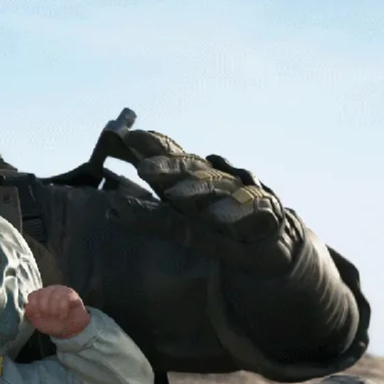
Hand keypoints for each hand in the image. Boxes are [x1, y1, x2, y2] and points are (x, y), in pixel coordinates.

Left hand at [24, 285, 90, 338]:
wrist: (70, 330)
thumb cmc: (53, 324)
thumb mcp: (39, 321)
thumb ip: (31, 314)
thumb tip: (27, 306)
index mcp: (40, 296)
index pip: (32, 296)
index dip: (33, 306)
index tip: (38, 315)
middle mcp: (50, 291)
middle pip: (43, 294)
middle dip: (44, 307)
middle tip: (49, 315)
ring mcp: (61, 291)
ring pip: (54, 294)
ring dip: (53, 308)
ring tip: (57, 316)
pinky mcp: (72, 295)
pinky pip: (65, 297)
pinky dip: (62, 308)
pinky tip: (63, 315)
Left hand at [121, 129, 294, 271]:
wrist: (272, 247)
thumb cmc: (221, 230)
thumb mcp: (182, 227)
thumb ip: (150, 218)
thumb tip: (110, 211)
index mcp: (196, 181)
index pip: (174, 158)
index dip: (154, 146)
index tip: (128, 137)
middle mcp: (219, 182)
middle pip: (193, 169)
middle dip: (170, 166)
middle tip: (143, 169)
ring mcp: (244, 195)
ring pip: (220, 186)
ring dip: (198, 189)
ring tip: (176, 195)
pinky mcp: (268, 214)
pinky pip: (255, 209)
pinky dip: (238, 211)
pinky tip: (220, 218)